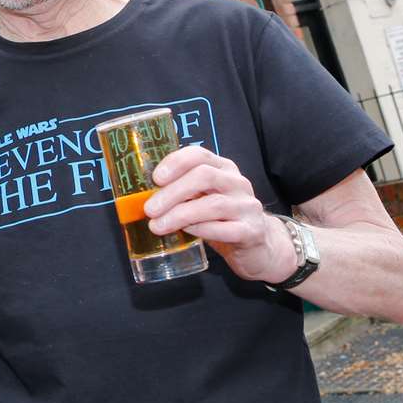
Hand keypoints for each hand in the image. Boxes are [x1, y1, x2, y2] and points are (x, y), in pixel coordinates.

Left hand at [143, 146, 295, 283]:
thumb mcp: (203, 198)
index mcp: (223, 169)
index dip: (175, 162)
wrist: (257, 247)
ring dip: (179, 215)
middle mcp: (238, 183)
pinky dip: (200, 230)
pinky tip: (186, 233)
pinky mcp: (252, 231)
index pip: (199, 155)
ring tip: (157, 226)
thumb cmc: (221, 220)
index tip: (156, 178)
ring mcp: (247, 207)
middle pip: (204, 176)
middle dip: (172, 192)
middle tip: (150, 209)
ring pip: (212, 204)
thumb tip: (144, 195)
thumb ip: (182, 192)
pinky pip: (224, 229)